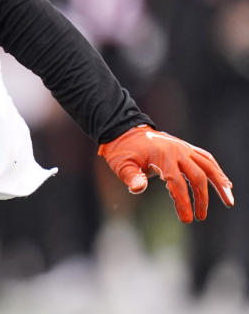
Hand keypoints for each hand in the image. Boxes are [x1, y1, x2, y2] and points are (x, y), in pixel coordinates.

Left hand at [98, 125, 234, 222]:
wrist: (124, 131)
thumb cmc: (122, 151)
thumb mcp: (121, 164)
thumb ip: (131, 177)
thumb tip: (138, 189)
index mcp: (162, 156)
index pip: (177, 183)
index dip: (183, 202)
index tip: (187, 219)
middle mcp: (177, 151)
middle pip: (197, 176)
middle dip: (201, 198)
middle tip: (199, 216)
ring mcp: (183, 148)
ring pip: (208, 165)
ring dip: (220, 183)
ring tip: (229, 201)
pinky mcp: (185, 148)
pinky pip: (206, 158)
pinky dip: (217, 171)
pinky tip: (225, 184)